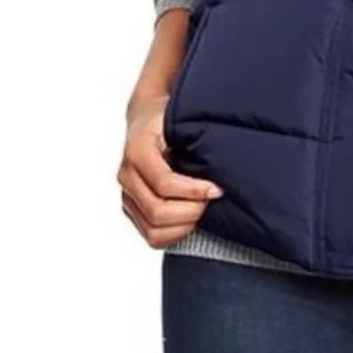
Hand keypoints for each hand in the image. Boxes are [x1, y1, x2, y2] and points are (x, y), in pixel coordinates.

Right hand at [117, 94, 222, 247]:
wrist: (146, 118)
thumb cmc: (168, 117)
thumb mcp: (180, 116)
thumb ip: (197, 132)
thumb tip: (225, 153)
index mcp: (138, 151)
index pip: (165, 183)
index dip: (195, 190)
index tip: (218, 188)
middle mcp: (127, 176)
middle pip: (158, 212)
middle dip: (192, 210)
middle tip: (213, 200)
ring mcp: (127, 195)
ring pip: (154, 230)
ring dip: (185, 225)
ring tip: (203, 209)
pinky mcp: (132, 209)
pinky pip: (152, 236)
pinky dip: (176, 233)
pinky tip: (192, 218)